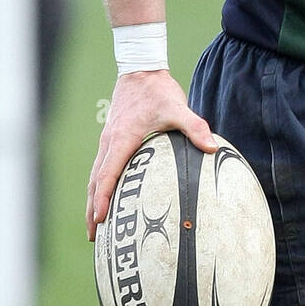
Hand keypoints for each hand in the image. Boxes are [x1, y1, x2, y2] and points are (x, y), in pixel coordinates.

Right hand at [86, 69, 216, 239]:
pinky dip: (98, 186)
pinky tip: (105, 197)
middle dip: (92, 209)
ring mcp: (107, 141)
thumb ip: (195, 127)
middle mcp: (109, 142)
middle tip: (92, 235)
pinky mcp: (110, 138)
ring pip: (94, 175)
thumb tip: (212, 148)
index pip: (108, 174)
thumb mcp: (178, 108)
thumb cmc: (158, 91)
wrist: (140, 70)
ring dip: (92, 200)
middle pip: (94, 181)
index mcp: (122, 139)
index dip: (103, 198)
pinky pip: (100, 167)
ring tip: (94, 225)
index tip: (100, 220)